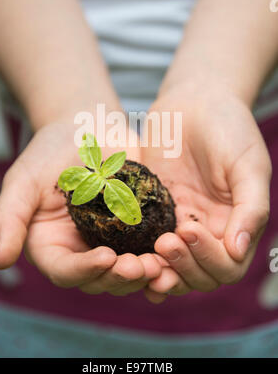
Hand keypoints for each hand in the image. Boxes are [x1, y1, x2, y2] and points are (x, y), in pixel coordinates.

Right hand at [0, 116, 161, 295]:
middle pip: (100, 279)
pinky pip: (150, 248)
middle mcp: (82, 250)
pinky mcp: (138, 228)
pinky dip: (162, 254)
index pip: (65, 271)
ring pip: (128, 271)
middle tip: (140, 267)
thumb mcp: (23, 181)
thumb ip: (9, 218)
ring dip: (145, 273)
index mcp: (52, 246)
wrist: (87, 127)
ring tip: (161, 263)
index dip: (84, 271)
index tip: (105, 258)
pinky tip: (176, 249)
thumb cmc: (49, 151)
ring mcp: (112, 241)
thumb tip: (0, 261)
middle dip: (119, 278)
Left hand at [142, 84, 271, 302]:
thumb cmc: (229, 127)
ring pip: (169, 265)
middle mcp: (206, 229)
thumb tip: (238, 250)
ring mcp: (177, 220)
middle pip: (198, 273)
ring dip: (158, 270)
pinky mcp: (150, 209)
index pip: (227, 265)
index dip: (210, 259)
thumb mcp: (248, 165)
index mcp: (234, 223)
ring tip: (140, 261)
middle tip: (164, 243)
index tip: (189, 229)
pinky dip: (137, 255)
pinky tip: (123, 257)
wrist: (194, 100)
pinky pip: (143, 240)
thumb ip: (250, 208)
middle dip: (182, 267)